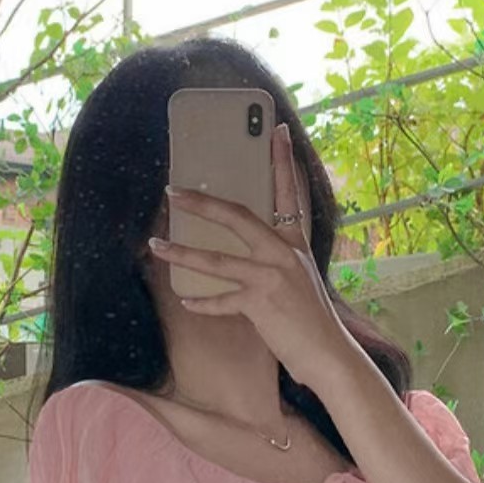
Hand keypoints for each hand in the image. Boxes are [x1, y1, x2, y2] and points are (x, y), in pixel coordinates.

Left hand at [147, 122, 355, 389]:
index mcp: (294, 243)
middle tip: (173, 191)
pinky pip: (221, 300)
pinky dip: (202, 302)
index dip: (281, 161)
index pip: (288, 193)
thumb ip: (275, 261)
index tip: (274, 129)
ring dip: (181, 253)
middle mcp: (284, 254)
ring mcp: (272, 277)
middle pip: (238, 217)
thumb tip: (245, 253)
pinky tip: (186, 301)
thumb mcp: (298, 280)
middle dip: (202, 204)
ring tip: (156, 245)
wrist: (327, 354)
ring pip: (217, 260)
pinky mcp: (260, 303)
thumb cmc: (311, 321)